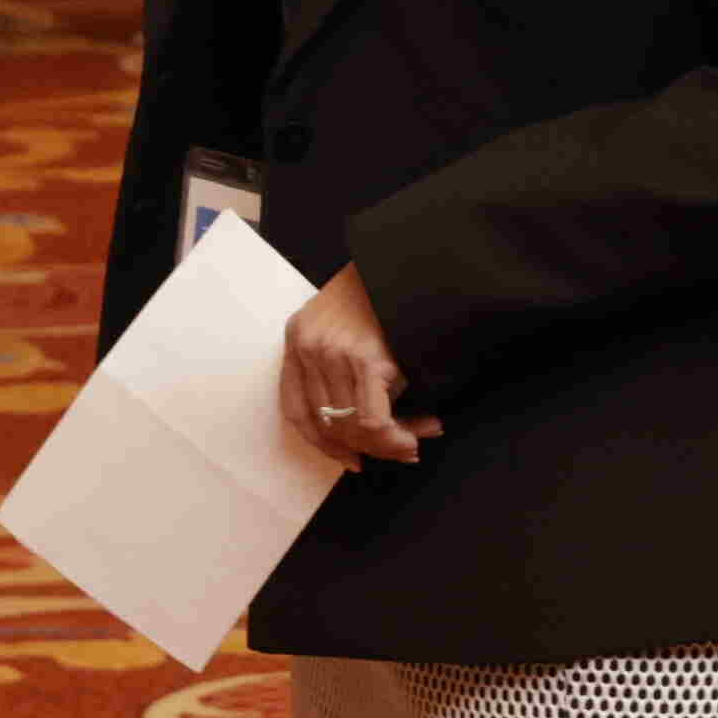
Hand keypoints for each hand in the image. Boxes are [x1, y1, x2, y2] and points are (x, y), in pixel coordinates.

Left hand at [280, 264, 426, 467]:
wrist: (414, 258)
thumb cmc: (387, 290)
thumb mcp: (347, 321)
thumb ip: (341, 364)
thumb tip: (368, 428)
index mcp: (297, 337)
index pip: (295, 409)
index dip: (323, 444)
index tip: (349, 458)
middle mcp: (308, 347)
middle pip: (327, 424)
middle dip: (367, 448)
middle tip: (402, 450)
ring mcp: (334, 354)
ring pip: (351, 427)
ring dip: (389, 443)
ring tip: (417, 439)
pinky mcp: (365, 359)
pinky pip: (373, 421)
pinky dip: (397, 435)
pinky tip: (422, 429)